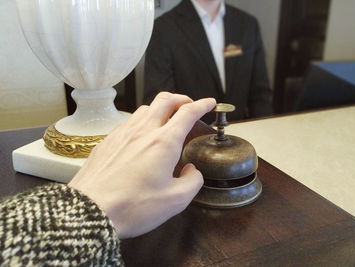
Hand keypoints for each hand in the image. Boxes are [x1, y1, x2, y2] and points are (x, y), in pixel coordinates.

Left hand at [68, 92, 215, 238]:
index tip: (209, 103)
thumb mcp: (175, 200)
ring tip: (166, 119)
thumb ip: (192, 181)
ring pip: (145, 108)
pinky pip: (128, 122)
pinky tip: (141, 136)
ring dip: (160, 108)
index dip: (202, 105)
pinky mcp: (108, 141)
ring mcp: (122, 134)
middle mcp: (143, 131)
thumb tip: (192, 171)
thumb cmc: (132, 206)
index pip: (187, 113)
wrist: (91, 211)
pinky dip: (142, 121)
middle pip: (165, 100)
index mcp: (163, 142)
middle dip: (181, 98)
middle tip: (189, 105)